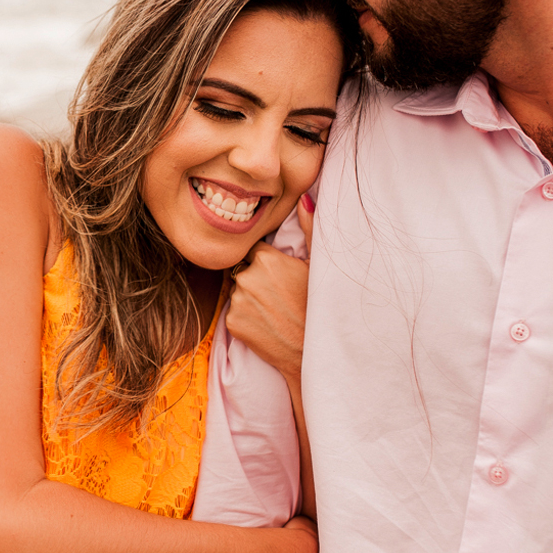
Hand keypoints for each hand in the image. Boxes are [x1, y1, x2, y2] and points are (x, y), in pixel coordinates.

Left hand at [225, 194, 314, 384]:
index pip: (255, 250)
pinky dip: (245, 317)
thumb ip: (309, 229)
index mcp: (267, 258)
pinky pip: (234, 312)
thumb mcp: (318, 266)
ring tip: (274, 310)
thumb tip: (305, 199)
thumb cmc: (321, 308)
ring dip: (249, 297)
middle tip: (279, 296)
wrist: (312, 354)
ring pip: (238, 290)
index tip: (280, 275)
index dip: (267, 261)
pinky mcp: (231, 321)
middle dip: (256, 278)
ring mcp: (237, 300)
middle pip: (244, 269)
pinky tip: (265, 324)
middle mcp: (247, 276)